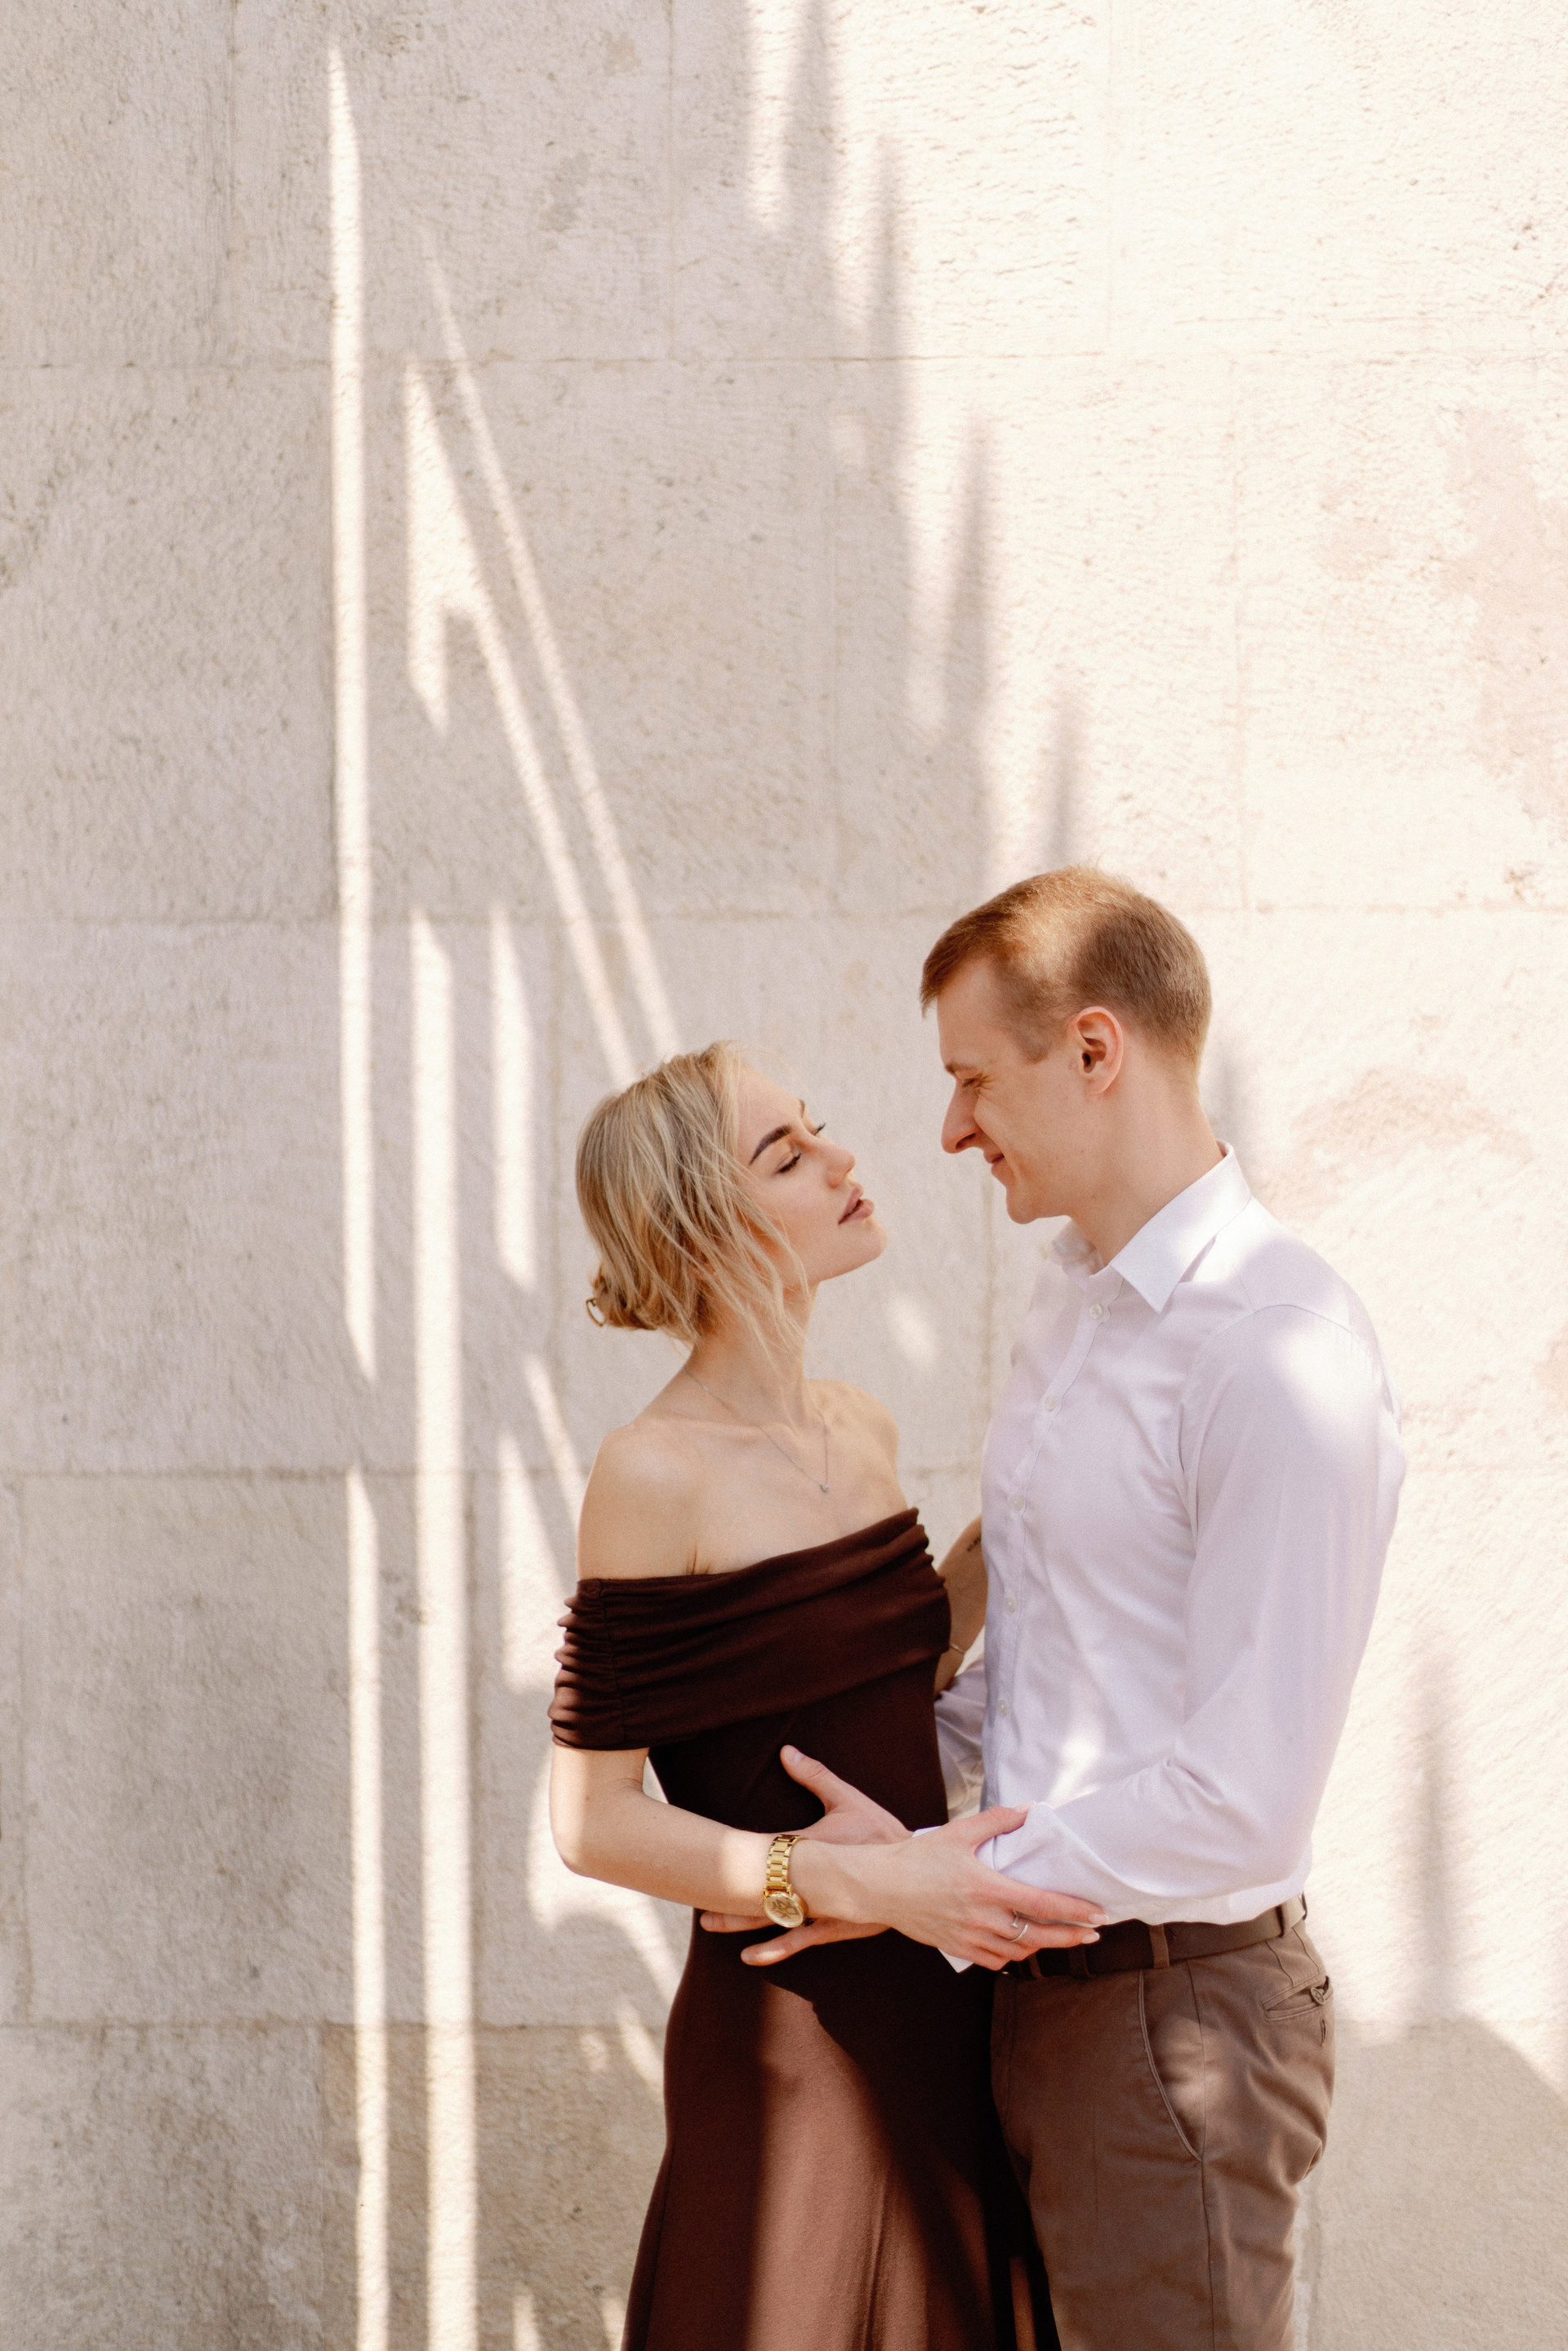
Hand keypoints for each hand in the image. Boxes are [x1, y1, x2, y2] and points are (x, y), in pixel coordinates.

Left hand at [698, 1745, 904, 1950]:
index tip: (708, 1853)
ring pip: (773, 1916)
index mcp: (811, 1847)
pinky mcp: (834, 1926)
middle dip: (727, 1892)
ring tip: (709, 1923)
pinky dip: (775, 1949)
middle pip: (761, 1887)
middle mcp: (813, 1880)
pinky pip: (799, 1941)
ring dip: (740, 1921)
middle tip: (693, 1897)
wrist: (917, 1872)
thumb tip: (786, 1751)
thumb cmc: (881, 1834)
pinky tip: (750, 1957)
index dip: (738, 1852)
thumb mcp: (849, 1800)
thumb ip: (816, 1776)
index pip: (767, 1848)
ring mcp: (822, 1907)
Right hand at [766, 1788, 1106, 1970]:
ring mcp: (970, 1938)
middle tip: (1094, 1935)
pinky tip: (1020, 1945)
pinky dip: (1014, 1955)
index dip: (1073, 1911)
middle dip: (1071, 1937)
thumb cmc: (917, 1858)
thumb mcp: (958, 1832)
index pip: (1042, 1904)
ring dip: (1043, 1945)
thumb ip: (997, 1821)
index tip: (1098, 1914)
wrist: (878, 1886)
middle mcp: (982, 1919)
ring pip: (1019, 1951)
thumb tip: (1030, 1810)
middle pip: (1038, 1936)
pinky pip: (995, 1960)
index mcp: (986, 1888)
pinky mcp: (957, 1948)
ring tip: (1062, 1936)